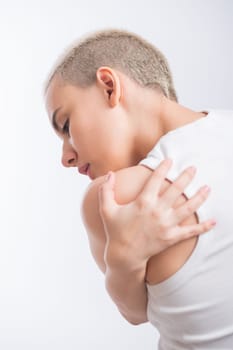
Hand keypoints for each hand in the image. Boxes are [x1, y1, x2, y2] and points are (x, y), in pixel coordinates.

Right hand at [98, 159, 215, 266]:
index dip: (163, 168)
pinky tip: (213, 221)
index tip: (170, 160)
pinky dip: (203, 227)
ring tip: (208, 188)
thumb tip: (110, 173)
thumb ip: (106, 190)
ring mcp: (166, 225)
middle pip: (176, 190)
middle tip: (194, 168)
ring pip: (187, 208)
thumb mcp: (106, 209)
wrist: (124, 255)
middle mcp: (157, 211)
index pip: (155, 180)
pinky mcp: (172, 238)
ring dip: (199, 197)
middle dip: (186, 177)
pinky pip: (190, 231)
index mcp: (143, 202)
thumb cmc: (115, 230)